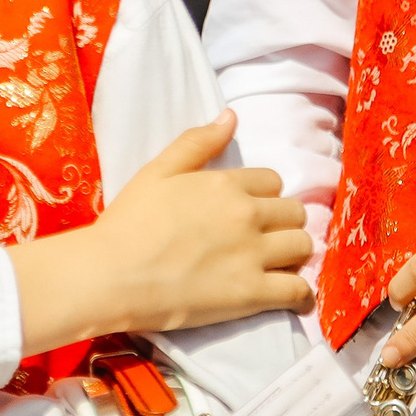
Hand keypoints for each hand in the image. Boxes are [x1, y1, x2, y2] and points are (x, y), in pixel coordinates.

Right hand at [7, 112, 312, 353]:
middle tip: (266, 239)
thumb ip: (198, 142)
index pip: (272, 182)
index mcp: (227, 184)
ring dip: (294, 254)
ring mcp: (253, 255)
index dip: (263, 196)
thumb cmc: (129, 222)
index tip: (250, 212)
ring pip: (302, 247)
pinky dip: (301, 296)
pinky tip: (294, 299)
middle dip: (284, 223)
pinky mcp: (252, 294)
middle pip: (294, 212)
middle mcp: (248, 214)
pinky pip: (298, 291)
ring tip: (279, 266)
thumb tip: (231, 117)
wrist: (112, 275)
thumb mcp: (158, 170)